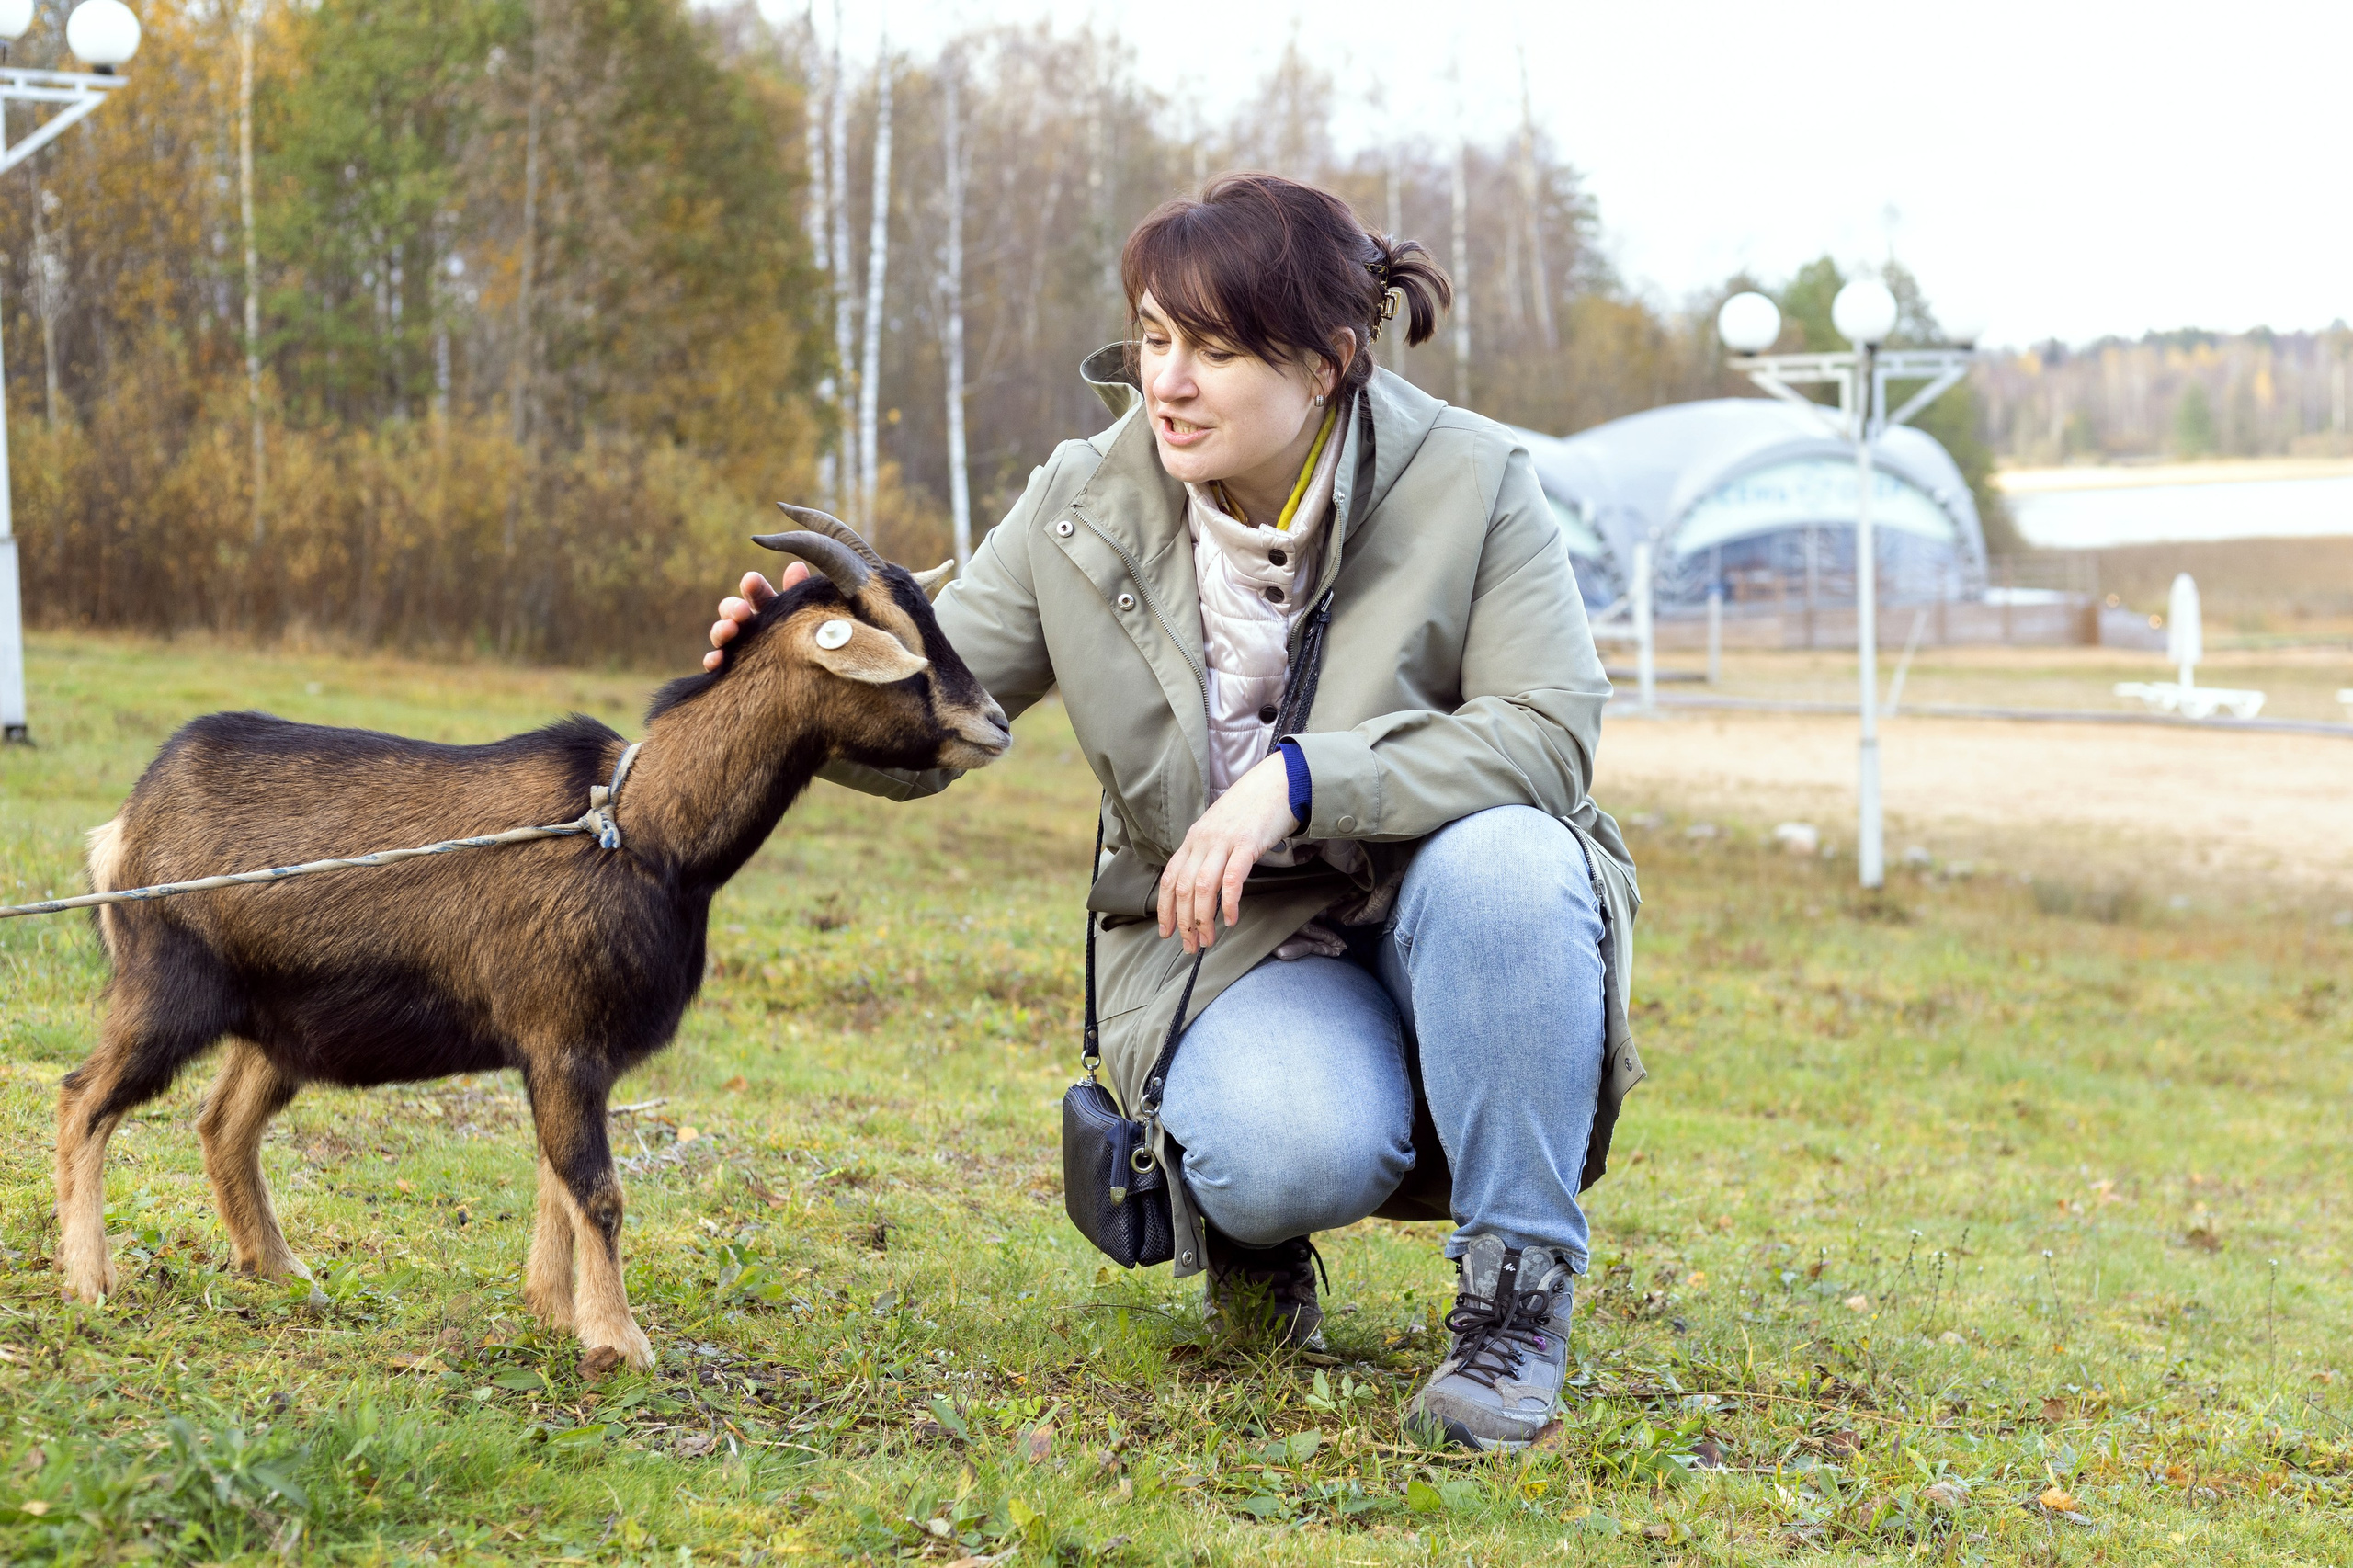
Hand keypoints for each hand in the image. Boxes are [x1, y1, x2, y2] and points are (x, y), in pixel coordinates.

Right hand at [704, 562, 811, 668]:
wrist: (800, 682)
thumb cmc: (800, 639)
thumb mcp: (800, 616)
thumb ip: (797, 593)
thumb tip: (797, 566)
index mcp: (766, 608)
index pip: (756, 592)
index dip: (753, 585)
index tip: (752, 581)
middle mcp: (747, 624)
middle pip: (732, 610)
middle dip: (733, 607)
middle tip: (741, 610)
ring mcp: (735, 646)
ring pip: (721, 634)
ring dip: (721, 629)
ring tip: (729, 629)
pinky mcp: (728, 669)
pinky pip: (715, 663)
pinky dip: (712, 659)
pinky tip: (716, 658)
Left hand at [1157, 752, 1298, 953]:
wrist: (1277, 783)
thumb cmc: (1251, 810)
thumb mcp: (1219, 830)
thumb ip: (1208, 853)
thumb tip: (1201, 887)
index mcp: (1194, 839)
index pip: (1169, 878)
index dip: (1165, 908)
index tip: (1166, 931)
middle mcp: (1203, 841)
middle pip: (1183, 888)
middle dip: (1183, 922)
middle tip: (1189, 945)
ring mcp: (1224, 841)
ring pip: (1202, 887)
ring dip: (1202, 919)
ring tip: (1207, 939)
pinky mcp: (1247, 843)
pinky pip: (1232, 878)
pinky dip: (1228, 902)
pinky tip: (1230, 919)